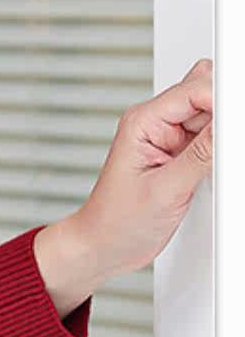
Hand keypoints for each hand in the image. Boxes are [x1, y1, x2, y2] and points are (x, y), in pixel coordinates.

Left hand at [52, 57, 213, 292]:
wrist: (104, 247)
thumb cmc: (116, 221)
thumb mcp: (165, 189)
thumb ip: (202, 155)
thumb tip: (227, 126)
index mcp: (143, 121)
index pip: (195, 89)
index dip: (224, 100)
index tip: (236, 121)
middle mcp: (156, 124)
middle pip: (208, 97)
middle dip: (225, 116)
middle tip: (226, 148)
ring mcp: (170, 139)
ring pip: (214, 118)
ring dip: (223, 137)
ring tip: (218, 165)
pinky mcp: (182, 156)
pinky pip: (212, 141)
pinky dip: (222, 152)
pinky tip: (219, 169)